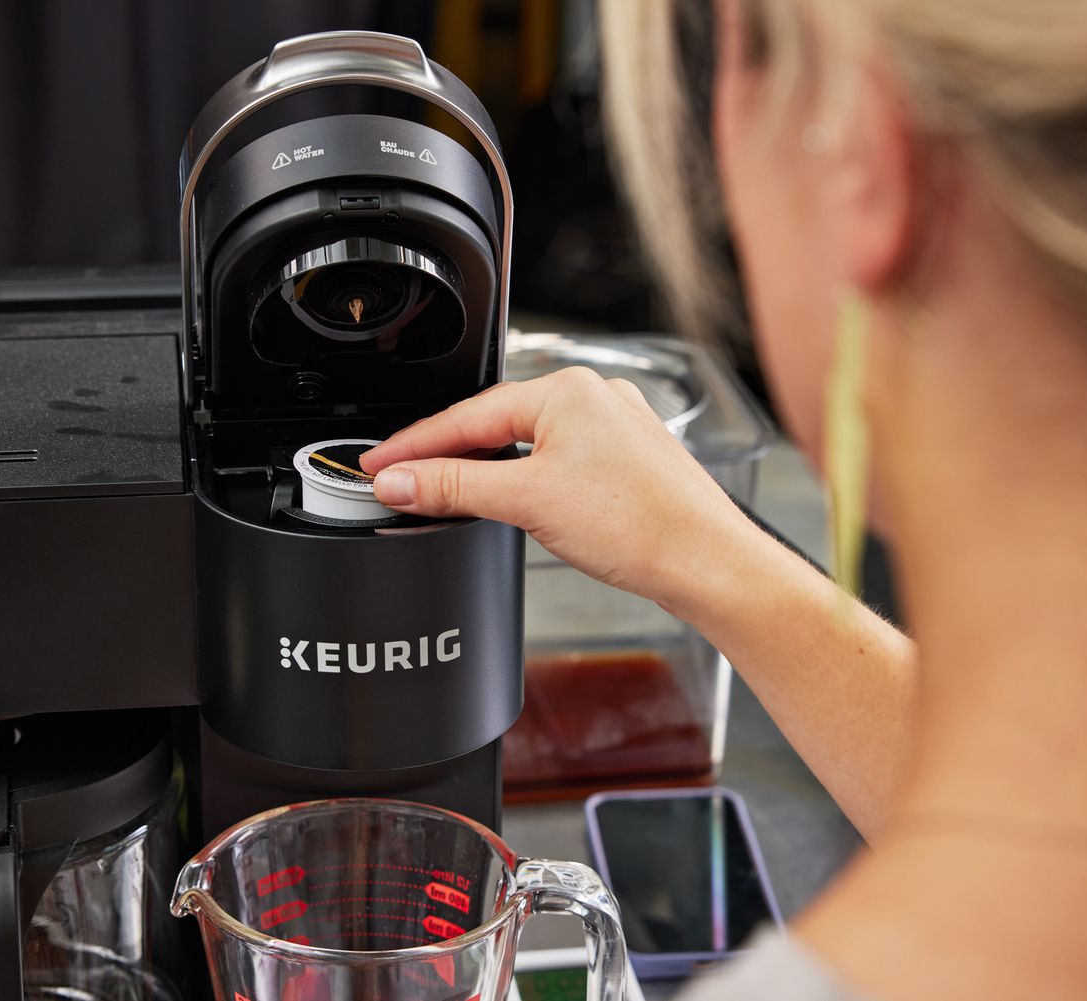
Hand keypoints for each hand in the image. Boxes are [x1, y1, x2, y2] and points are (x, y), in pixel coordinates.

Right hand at [359, 367, 749, 605]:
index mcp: (567, 389)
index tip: (379, 465)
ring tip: (447, 493)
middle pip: (496, 425)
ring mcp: (615, 428)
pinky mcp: (628, 460)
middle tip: (401, 481)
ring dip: (488, 469)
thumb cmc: (641, 525)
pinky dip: (525, 478)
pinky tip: (514, 499)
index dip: (415, 445)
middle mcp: (594, 397)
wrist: (707, 562)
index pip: (467, 416)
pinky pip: (558, 460)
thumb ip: (454, 489)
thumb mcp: (528, 502)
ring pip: (528, 443)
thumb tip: (401, 481)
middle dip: (448, 455)